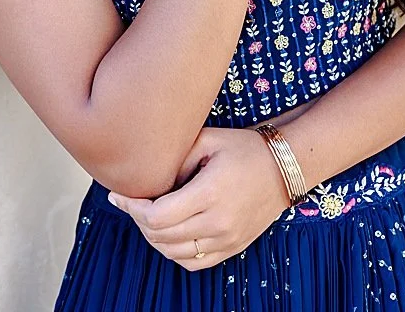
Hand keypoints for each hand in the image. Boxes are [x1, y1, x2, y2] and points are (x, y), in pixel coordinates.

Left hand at [108, 127, 291, 270]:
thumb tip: (143, 176)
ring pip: (174, 253)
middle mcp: (219, 222)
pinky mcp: (233, 247)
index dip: (131, 208)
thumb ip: (173, 158)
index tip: (119, 195)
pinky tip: (167, 233)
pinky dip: (173, 252)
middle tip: (129, 202)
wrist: (284, 168)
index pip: (157, 216)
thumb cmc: (243, 149)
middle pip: (161, 236)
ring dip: (152, 237)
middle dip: (137, 219)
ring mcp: (228, 239)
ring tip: (145, 216)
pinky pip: (194, 263)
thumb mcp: (205, 140)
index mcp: (210, 193)